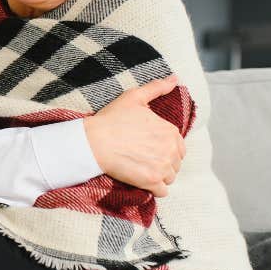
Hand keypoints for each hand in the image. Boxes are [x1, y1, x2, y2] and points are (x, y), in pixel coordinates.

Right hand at [82, 74, 185, 197]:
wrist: (93, 142)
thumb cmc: (112, 119)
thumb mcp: (134, 97)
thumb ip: (157, 88)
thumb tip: (175, 78)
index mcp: (170, 131)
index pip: (178, 147)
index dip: (163, 148)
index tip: (146, 148)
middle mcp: (171, 150)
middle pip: (175, 164)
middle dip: (162, 163)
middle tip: (141, 159)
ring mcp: (162, 167)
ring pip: (169, 178)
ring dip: (158, 176)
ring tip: (140, 169)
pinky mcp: (152, 182)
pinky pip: (162, 191)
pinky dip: (153, 189)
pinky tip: (140, 181)